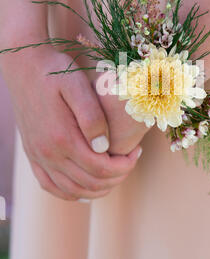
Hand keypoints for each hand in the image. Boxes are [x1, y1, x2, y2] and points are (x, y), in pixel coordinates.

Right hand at [0, 47, 141, 200]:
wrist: (24, 66)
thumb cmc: (55, 72)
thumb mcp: (77, 85)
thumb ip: (92, 117)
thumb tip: (103, 148)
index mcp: (62, 138)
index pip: (101, 168)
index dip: (125, 166)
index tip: (137, 151)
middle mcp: (48, 153)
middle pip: (90, 183)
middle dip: (118, 176)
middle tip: (130, 160)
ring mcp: (38, 157)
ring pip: (73, 191)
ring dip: (99, 188)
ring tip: (116, 171)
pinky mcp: (33, 155)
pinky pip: (51, 187)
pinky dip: (73, 192)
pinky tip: (87, 185)